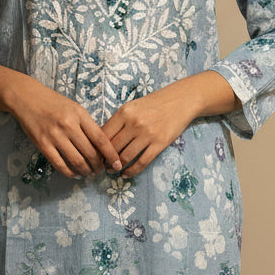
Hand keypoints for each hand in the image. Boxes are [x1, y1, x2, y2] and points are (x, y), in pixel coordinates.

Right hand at [6, 78, 121, 177]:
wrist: (27, 98)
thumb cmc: (53, 102)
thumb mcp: (75, 108)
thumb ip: (87, 125)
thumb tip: (101, 147)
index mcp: (80, 115)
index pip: (101, 139)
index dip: (111, 155)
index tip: (116, 163)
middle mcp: (68, 125)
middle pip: (90, 153)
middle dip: (98, 166)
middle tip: (101, 170)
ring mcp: (55, 136)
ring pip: (76, 162)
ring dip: (86, 171)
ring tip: (89, 173)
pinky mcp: (43, 145)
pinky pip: (59, 165)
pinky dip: (69, 173)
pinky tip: (74, 174)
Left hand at [101, 71, 239, 176]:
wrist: (180, 101)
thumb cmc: (153, 104)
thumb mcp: (131, 107)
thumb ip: (118, 121)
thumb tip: (101, 140)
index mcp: (124, 112)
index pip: (104, 134)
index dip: (97, 148)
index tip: (94, 155)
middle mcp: (134, 123)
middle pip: (113, 147)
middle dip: (105, 160)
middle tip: (102, 166)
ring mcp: (147, 134)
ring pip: (125, 157)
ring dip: (117, 167)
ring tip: (113, 170)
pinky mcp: (160, 143)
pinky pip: (142, 162)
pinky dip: (132, 171)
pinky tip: (127, 174)